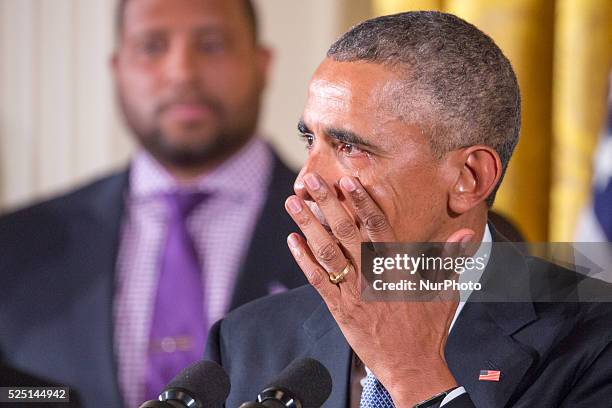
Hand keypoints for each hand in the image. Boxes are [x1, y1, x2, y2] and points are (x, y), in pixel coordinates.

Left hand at [285, 172, 473, 405]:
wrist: (411, 366)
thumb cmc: (428, 329)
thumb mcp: (444, 291)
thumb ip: (448, 258)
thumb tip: (466, 232)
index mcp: (396, 268)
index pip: (377, 227)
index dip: (362, 202)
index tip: (347, 181)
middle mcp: (371, 276)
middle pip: (346, 233)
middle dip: (327, 204)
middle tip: (310, 180)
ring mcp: (352, 292)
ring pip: (326, 253)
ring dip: (309, 226)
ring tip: (293, 203)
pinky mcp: (339, 309)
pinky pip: (318, 281)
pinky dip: (304, 260)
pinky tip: (292, 241)